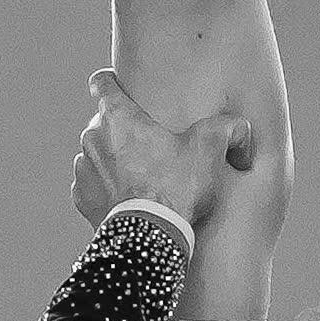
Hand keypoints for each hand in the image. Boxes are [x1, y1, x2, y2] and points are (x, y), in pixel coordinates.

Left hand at [74, 71, 231, 236]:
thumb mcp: (210, 149)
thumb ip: (227, 127)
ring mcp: (84, 169)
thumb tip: (237, 128)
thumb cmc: (175, 188)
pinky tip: (131, 199)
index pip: (101, 82)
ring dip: (115, 161)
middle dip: (125, 131)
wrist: (150, 238)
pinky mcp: (82, 198)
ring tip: (143, 177)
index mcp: (117, 116)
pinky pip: (94, 185)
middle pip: (105, 122)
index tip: (122, 88)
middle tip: (153, 147)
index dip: (112, 82)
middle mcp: (93, 137)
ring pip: (98, 154)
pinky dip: (108, 189)